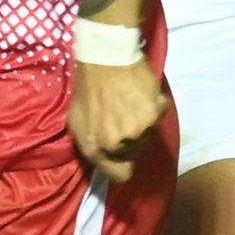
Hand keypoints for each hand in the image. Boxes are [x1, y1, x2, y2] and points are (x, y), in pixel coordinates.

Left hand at [68, 57, 168, 184]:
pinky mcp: (155, 113)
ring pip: (147, 135)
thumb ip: (91, 145)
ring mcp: (139, 129)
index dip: (122, 166)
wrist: (105, 58)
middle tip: (122, 118)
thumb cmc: (87, 89)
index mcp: (95, 148)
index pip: (120, 176)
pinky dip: (153, 107)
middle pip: (135, 154)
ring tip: (129, 103)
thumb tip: (105, 159)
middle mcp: (118, 144)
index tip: (122, 157)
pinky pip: (158, 115)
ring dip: (141, 123)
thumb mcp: (76, 122)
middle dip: (130, 141)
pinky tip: (140, 94)